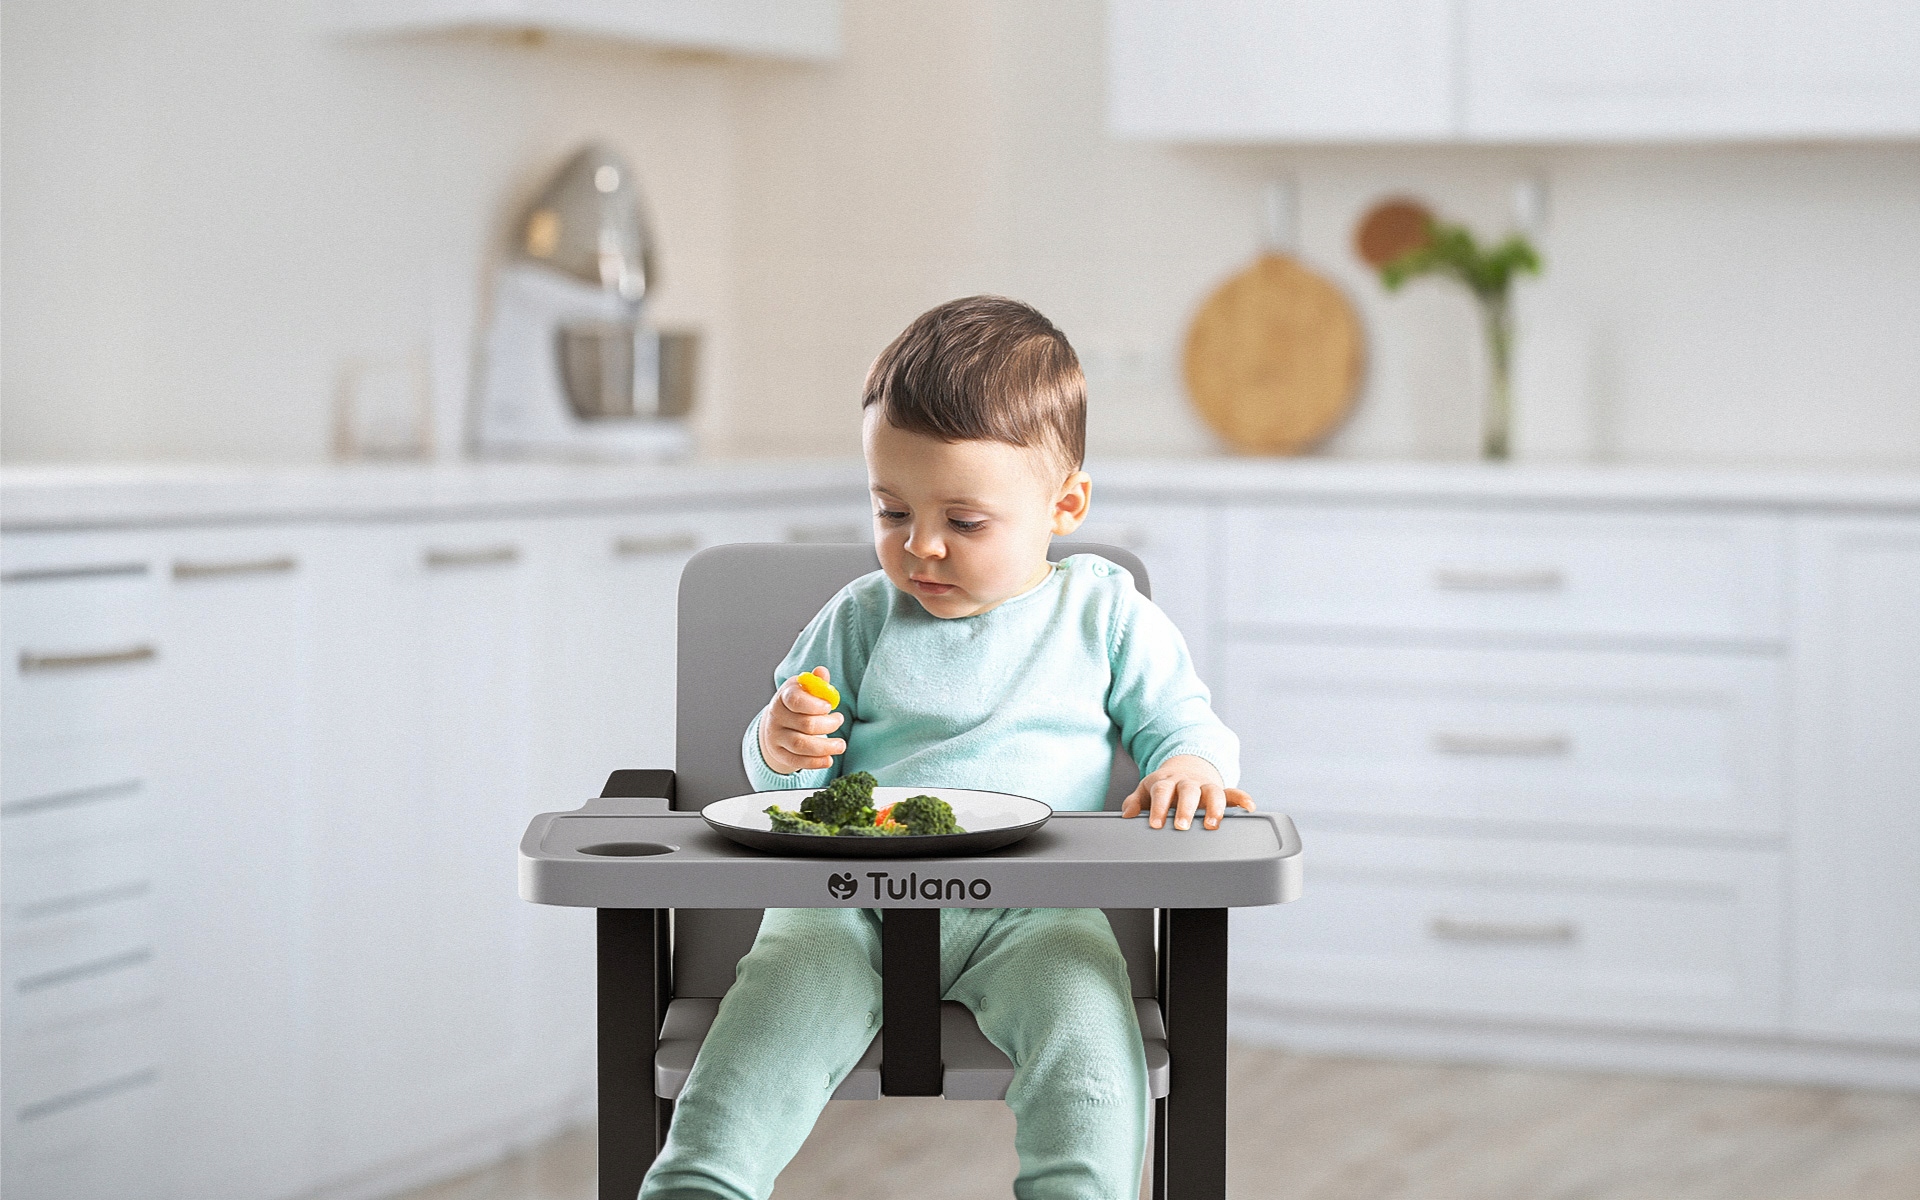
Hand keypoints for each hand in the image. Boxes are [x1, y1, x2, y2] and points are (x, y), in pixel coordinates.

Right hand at [759, 667, 845, 774]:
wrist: (777, 724)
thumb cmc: (798, 704)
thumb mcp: (805, 690)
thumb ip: (816, 683)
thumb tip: (822, 672)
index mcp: (784, 697)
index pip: (795, 700)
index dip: (815, 704)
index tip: (829, 706)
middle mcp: (776, 716)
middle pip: (804, 724)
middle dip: (828, 725)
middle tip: (840, 720)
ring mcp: (776, 737)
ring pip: (800, 745)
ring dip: (825, 747)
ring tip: (840, 745)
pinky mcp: (779, 754)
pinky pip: (797, 761)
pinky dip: (815, 762)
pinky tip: (829, 759)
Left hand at [1121, 755, 1254, 829]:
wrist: (1184, 767)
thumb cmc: (1163, 786)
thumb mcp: (1145, 791)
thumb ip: (1134, 802)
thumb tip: (1127, 816)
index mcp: (1165, 782)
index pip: (1162, 792)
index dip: (1159, 807)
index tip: (1156, 824)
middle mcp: (1186, 782)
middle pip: (1187, 791)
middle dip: (1185, 808)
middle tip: (1182, 826)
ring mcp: (1204, 785)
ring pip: (1212, 791)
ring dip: (1214, 807)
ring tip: (1213, 824)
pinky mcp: (1220, 790)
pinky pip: (1233, 792)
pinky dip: (1242, 798)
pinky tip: (1249, 808)